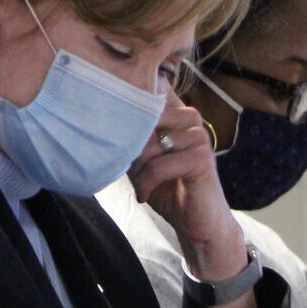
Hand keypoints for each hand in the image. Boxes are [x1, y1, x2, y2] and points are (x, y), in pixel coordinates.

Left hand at [128, 91, 253, 307]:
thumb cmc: (169, 189)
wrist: (198, 222)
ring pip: (150, 142)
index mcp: (176, 113)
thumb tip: (104, 120)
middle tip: (131, 171)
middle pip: (143, 116)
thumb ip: (133, 137)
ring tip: (140, 184)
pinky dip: (147, 182)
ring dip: (138, 168)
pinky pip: (161, 164)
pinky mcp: (202, 158)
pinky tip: (146, 194)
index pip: (154, 86)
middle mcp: (189, 118)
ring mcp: (199, 136)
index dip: (132, 91)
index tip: (108, 102)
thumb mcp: (143, 159)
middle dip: (130, 146)